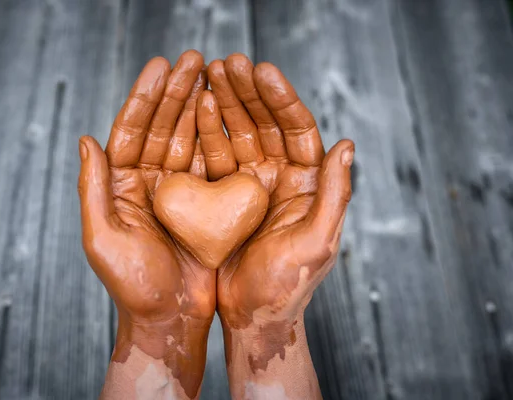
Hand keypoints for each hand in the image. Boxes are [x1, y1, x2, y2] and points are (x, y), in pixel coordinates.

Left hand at [78, 50, 213, 399]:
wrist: (170, 319)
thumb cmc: (133, 285)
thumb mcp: (103, 237)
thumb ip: (92, 187)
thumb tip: (84, 138)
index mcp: (119, 187)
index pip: (130, 131)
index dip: (145, 98)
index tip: (161, 65)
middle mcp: (147, 184)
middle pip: (161, 128)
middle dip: (176, 92)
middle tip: (194, 59)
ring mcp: (178, 193)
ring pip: (187, 139)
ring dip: (198, 107)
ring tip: (213, 74)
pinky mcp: (204, 205)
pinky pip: (211, 164)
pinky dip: (218, 138)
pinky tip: (227, 112)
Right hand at [201, 54, 353, 398]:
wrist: (253, 318)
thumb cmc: (287, 287)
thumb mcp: (317, 242)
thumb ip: (334, 193)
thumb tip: (347, 143)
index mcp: (308, 185)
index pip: (298, 131)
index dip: (281, 100)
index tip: (261, 72)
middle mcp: (282, 179)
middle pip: (267, 125)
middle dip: (248, 92)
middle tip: (228, 62)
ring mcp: (252, 185)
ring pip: (239, 134)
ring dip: (226, 104)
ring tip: (208, 74)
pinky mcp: (225, 197)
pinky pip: (216, 157)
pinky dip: (206, 132)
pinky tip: (196, 108)